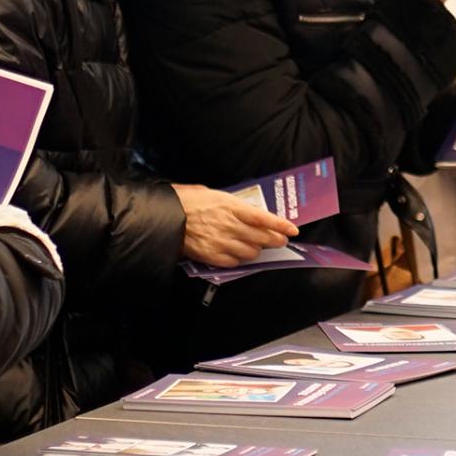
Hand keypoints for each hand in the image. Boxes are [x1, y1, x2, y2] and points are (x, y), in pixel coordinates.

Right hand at [173, 184, 299, 267]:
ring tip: (258, 247)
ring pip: (251, 252)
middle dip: (276, 240)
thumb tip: (242, 209)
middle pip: (262, 237)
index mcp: (230, 206)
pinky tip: (239, 255)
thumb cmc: (184, 201)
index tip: (293, 229)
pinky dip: (240, 259)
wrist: (162, 217)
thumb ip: (229, 203)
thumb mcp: (210, 193)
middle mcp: (230, 225)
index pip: (264, 218)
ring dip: (258, 250)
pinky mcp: (212, 256)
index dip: (281, 225)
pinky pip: (234, 262)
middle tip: (281, 240)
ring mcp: (221, 242)